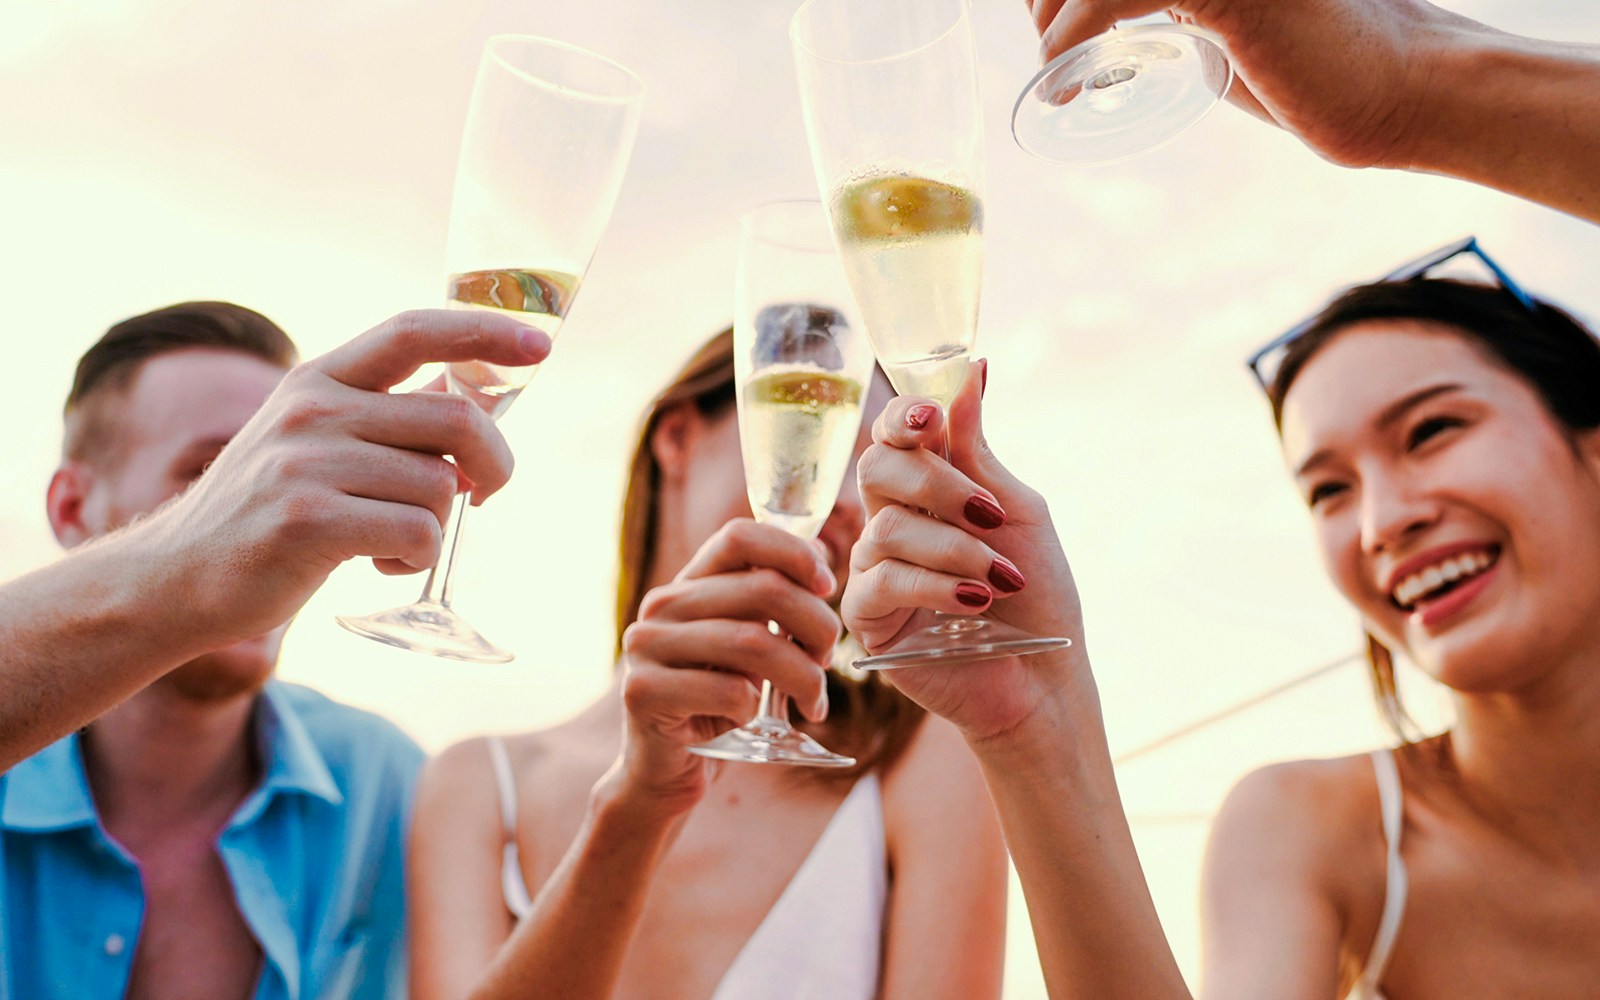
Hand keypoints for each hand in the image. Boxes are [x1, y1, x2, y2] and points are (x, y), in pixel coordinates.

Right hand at [149, 308, 549, 646]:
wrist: (179, 576)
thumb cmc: (271, 511)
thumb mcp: (319, 441)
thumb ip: (389, 416)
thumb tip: (481, 397)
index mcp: (320, 379)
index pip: (413, 331)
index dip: (483, 332)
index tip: (539, 345)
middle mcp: (313, 409)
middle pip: (457, 419)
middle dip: (494, 464)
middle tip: (486, 493)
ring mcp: (307, 463)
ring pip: (443, 488)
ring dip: (438, 526)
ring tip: (391, 539)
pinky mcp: (309, 520)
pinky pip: (420, 536)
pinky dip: (416, 560)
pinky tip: (378, 563)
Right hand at [610, 519, 838, 816]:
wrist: (666, 769)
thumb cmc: (717, 703)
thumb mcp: (747, 645)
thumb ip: (772, 603)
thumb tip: (819, 558)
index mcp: (688, 584)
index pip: (741, 536)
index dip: (794, 553)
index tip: (827, 587)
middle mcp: (661, 606)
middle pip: (763, 589)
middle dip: (817, 625)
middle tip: (829, 659)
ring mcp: (646, 647)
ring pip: (753, 643)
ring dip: (803, 675)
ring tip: (815, 698)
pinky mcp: (642, 692)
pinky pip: (730, 692)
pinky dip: (757, 708)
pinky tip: (751, 719)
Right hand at [843, 362, 1090, 745]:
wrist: (1044, 676)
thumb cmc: (1037, 594)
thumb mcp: (1016, 510)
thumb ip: (978, 450)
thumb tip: (972, 369)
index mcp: (926, 490)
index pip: (892, 436)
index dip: (902, 418)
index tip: (930, 418)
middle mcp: (893, 521)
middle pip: (877, 470)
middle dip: (935, 485)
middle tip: (988, 513)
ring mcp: (875, 568)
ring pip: (888, 527)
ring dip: (955, 550)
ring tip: (1000, 580)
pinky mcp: (868, 618)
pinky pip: (883, 580)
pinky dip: (936, 586)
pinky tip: (977, 602)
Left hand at [1028, 0, 1466, 167]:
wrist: (1397, 94)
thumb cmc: (1315, 72)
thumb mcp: (1225, 29)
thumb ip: (1176, 13)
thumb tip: (1106, 32)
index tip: (1047, 21)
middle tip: (1049, 49)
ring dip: (1050, 17)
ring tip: (1054, 66)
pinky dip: (1067, 41)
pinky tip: (1063, 82)